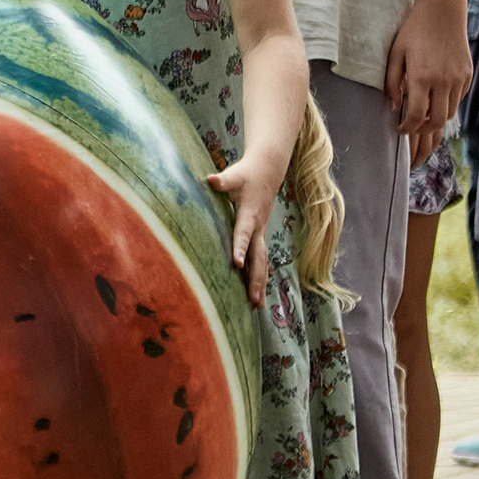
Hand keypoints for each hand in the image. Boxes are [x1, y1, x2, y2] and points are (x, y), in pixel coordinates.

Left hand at [205, 156, 282, 307]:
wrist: (267, 172)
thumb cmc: (246, 175)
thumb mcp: (234, 175)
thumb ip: (223, 180)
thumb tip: (211, 180)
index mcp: (249, 214)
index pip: (243, 233)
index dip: (240, 247)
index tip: (237, 264)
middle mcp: (257, 228)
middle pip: (258, 256)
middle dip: (256, 278)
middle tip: (253, 300)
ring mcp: (260, 233)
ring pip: (262, 262)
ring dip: (260, 283)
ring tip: (257, 306)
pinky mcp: (259, 236)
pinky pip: (261, 260)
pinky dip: (260, 277)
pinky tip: (256, 294)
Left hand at [384, 0, 471, 162]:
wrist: (442, 12)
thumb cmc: (414, 32)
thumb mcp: (396, 55)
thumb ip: (392, 83)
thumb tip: (395, 107)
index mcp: (422, 77)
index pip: (416, 116)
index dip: (407, 128)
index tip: (399, 130)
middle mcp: (443, 81)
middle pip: (436, 121)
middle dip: (422, 129)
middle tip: (412, 126)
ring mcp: (459, 78)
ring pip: (449, 112)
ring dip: (436, 117)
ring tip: (423, 113)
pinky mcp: (467, 75)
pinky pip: (458, 98)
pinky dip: (447, 103)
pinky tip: (435, 95)